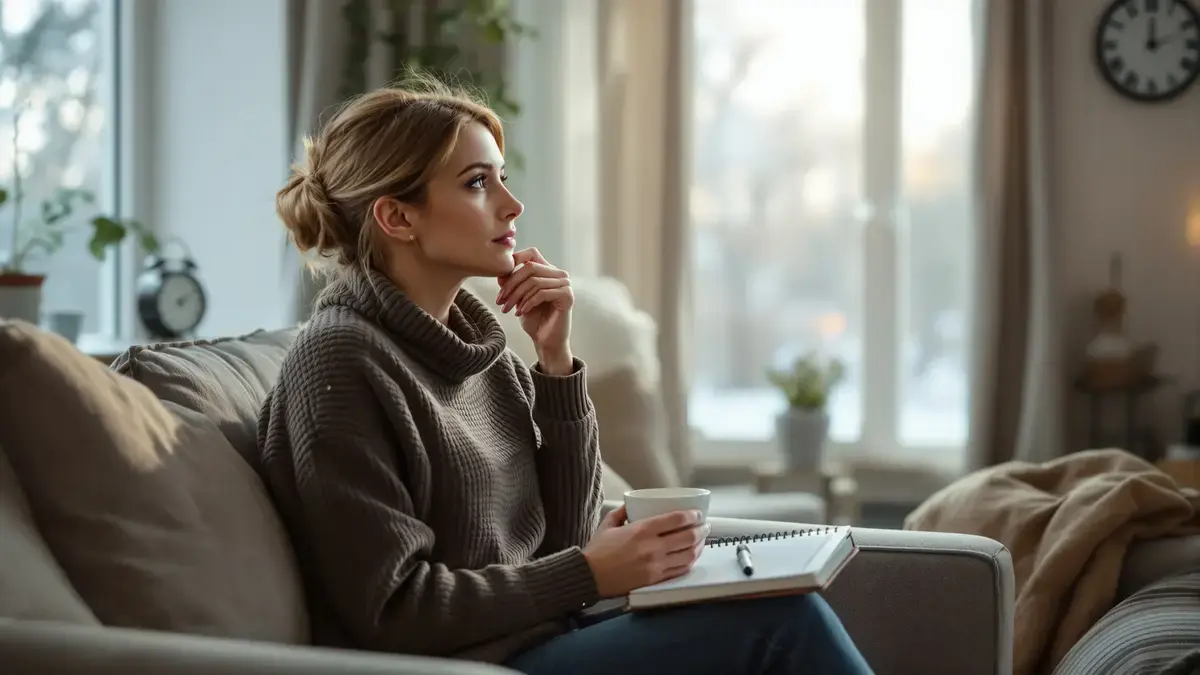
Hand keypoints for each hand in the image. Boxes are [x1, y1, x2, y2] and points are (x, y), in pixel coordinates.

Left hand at [496, 247, 573, 365]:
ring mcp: (565, 284)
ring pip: (534, 281)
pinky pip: (542, 293)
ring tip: (507, 309)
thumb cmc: (533, 319)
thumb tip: (500, 273)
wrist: (546, 341)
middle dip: (511, 284)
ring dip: (516, 296)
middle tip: (500, 300)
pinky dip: (527, 303)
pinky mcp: (567, 296)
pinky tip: (520, 313)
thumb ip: (512, 283)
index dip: (515, 260)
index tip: (500, 278)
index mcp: (548, 271)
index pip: (531, 253)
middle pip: (530, 268)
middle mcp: (559, 274)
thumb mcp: (518, 298)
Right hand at [582, 508, 709, 598]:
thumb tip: (631, 505)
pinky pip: (680, 570)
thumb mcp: (608, 524)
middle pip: (688, 537)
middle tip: (705, 526)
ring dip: (699, 546)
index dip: (692, 515)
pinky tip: (692, 557)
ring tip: (702, 541)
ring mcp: (656, 565)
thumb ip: (622, 512)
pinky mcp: (655, 579)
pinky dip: (690, 562)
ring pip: (688, 555)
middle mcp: (652, 547)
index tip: (697, 513)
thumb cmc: (597, 551)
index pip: (676, 519)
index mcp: (642, 530)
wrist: (590, 576)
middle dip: (701, 530)